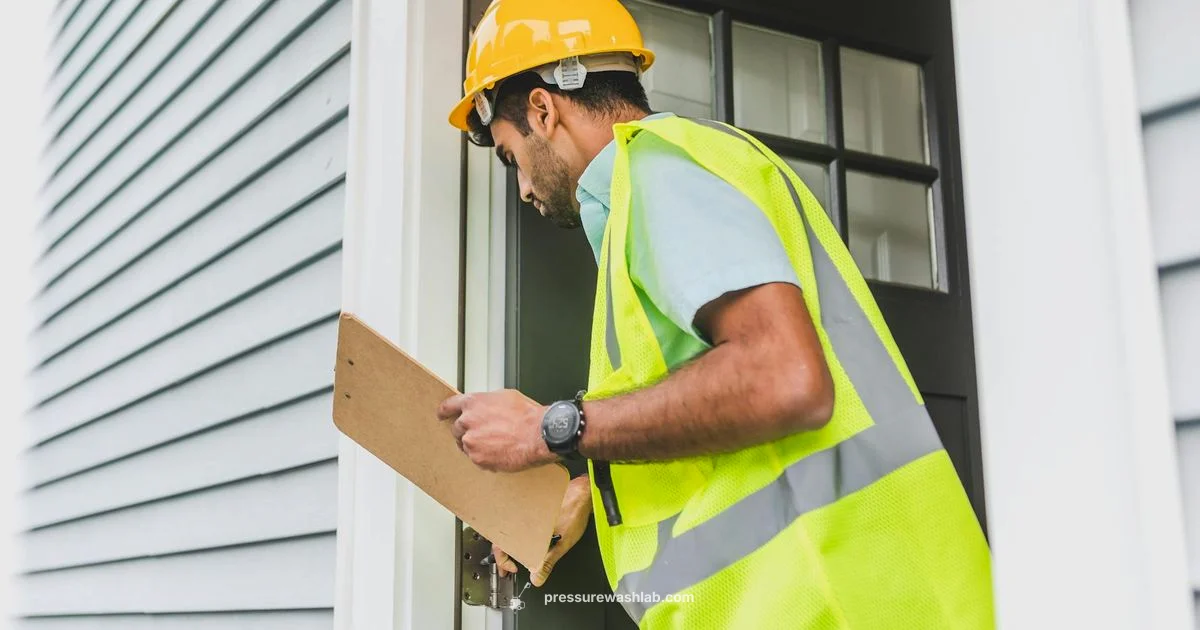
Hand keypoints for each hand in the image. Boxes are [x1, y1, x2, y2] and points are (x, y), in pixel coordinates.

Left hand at [436, 389, 557, 471]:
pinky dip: (485, 458)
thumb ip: (487, 403)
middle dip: (468, 431)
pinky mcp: (478, 459)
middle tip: (484, 434)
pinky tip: (500, 453)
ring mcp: (471, 441)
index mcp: (473, 403)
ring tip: (496, 444)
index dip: (444, 412)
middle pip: (457, 429)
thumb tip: (485, 407)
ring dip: (477, 445)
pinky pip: (476, 459)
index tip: (442, 415)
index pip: (449, 406)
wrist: (538, 434)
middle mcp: (468, 422)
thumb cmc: (526, 416)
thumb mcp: (505, 397)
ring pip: (466, 445)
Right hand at [493, 474, 592, 586]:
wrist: (581, 493)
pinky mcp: (532, 508)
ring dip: (509, 546)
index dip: (503, 560)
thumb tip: (537, 578)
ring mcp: (525, 511)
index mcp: (523, 526)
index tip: (513, 569)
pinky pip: (519, 522)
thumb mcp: (562, 542)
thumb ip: (548, 561)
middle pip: (501, 538)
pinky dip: (519, 535)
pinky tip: (525, 542)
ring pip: (509, 530)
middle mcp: (520, 517)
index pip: (500, 545)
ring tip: (514, 559)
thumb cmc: (573, 512)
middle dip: (502, 555)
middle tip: (506, 569)